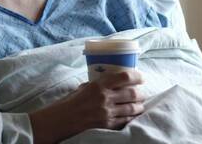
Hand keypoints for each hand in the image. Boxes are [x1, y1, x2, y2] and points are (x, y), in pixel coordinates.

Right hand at [30, 70, 144, 143]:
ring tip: (139, 105)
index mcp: (99, 85)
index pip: (124, 77)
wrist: (60, 120)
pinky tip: (133, 116)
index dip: (137, 76)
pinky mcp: (107, 125)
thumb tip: (112, 82)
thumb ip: (98, 84)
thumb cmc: (70, 102)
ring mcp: (107, 113)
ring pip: (132, 108)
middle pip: (132, 93)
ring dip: (139, 106)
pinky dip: (132, 118)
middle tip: (141, 93)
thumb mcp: (84, 87)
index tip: (141, 77)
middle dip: (140, 93)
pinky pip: (125, 121)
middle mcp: (105, 98)